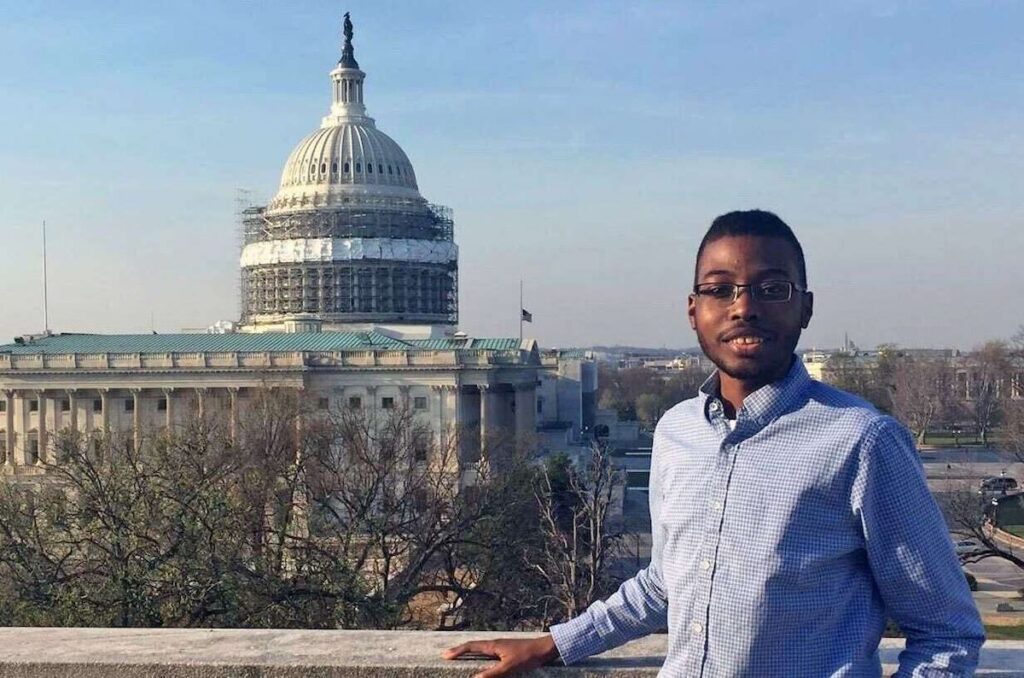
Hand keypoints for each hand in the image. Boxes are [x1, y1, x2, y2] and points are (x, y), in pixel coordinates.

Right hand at [442, 635, 560, 677]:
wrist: (545, 649)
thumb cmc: (527, 656)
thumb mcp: (510, 667)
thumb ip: (493, 674)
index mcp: (493, 645)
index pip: (471, 646)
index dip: (457, 651)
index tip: (445, 655)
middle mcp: (495, 644)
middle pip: (473, 646)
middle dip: (460, 650)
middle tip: (448, 655)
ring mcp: (501, 647)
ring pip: (481, 649)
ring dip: (469, 652)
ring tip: (460, 657)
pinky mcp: (507, 651)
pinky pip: (488, 653)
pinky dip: (480, 656)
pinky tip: (482, 662)